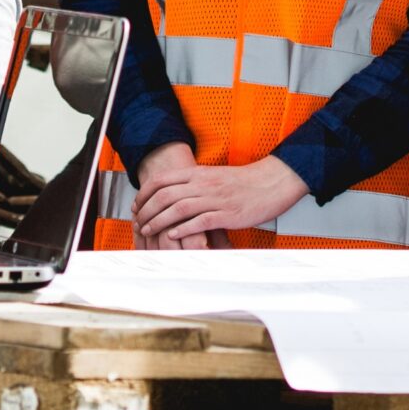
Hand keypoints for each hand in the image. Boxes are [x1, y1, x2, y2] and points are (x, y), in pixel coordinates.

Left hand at [135, 154, 306, 244]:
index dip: (145, 194)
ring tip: (149, 230)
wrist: (271, 182)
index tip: (137, 205)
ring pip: (178, 208)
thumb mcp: (214, 177)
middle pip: (166, 195)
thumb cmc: (244, 182)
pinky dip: (183, 229)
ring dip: (159, 221)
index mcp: (199, 173)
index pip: (162, 180)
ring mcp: (215, 199)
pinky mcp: (227, 214)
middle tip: (139, 222)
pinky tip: (173, 236)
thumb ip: (194, 183)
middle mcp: (204, 184)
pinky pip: (200, 221)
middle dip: (147, 210)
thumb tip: (174, 193)